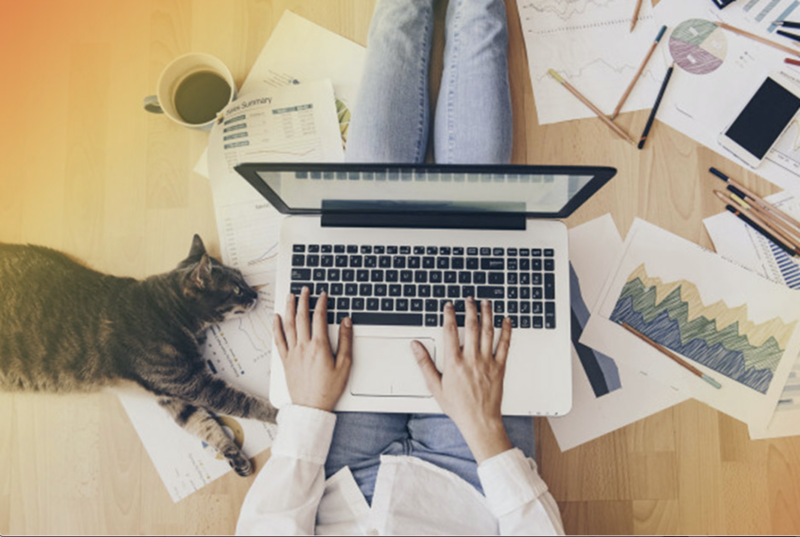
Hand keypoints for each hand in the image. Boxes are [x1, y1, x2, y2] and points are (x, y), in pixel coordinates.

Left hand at [273, 287, 351, 411]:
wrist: (311, 407)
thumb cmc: (329, 389)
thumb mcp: (345, 365)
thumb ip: (346, 341)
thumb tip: (346, 322)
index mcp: (319, 346)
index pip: (319, 317)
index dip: (321, 303)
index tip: (323, 295)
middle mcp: (303, 347)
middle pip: (301, 317)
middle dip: (303, 300)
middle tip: (305, 290)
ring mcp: (292, 353)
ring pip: (289, 325)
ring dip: (289, 308)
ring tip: (290, 296)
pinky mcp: (285, 360)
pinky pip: (279, 340)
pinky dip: (277, 327)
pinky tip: (276, 318)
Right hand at [412, 297, 513, 462]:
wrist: (479, 421)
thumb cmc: (458, 406)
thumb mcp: (435, 386)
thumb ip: (424, 363)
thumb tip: (416, 346)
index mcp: (454, 362)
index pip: (450, 331)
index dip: (449, 315)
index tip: (449, 306)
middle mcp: (471, 359)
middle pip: (471, 326)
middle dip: (470, 309)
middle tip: (469, 299)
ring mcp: (487, 362)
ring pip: (488, 331)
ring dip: (487, 314)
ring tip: (486, 303)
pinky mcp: (499, 367)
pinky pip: (505, 345)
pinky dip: (506, 331)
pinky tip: (506, 320)